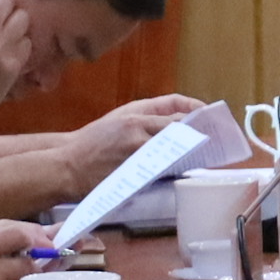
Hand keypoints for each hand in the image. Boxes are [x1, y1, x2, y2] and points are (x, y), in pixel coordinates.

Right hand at [57, 95, 201, 196]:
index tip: (209, 117)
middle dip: (197, 135)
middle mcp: (136, 129)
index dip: (195, 111)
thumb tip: (177, 124)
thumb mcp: (118, 120)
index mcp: (133, 114)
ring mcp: (135, 151)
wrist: (66, 164)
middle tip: (213, 141)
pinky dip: (172, 170)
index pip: (174, 107)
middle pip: (178, 130)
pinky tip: (181, 172)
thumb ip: (145, 120)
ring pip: (173, 150)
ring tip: (202, 157)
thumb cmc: (92, 143)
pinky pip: (160, 170)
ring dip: (189, 154)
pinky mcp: (132, 172)